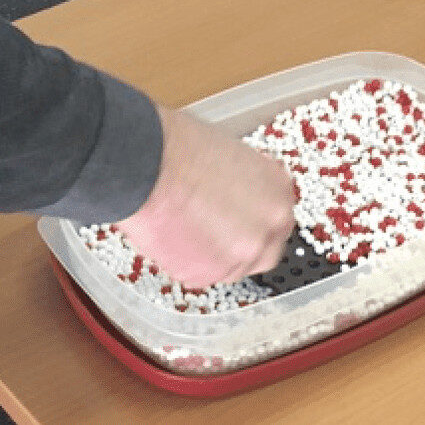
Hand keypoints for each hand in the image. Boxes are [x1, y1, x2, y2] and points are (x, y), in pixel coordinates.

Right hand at [115, 106, 296, 288]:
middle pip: (262, 248)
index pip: (277, 218)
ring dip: (213, 253)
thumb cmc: (179, 149)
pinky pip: (198, 274)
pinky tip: (173, 233)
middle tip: (214, 228)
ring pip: (230, 266)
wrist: (146, 165)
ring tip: (186, 226)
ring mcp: (238, 256)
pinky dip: (185, 260)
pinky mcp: (204, 275)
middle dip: (240, 242)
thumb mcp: (233, 154)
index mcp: (278, 193)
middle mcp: (266, 229)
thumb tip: (240, 197)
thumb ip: (248, 185)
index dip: (254, 217)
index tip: (240, 217)